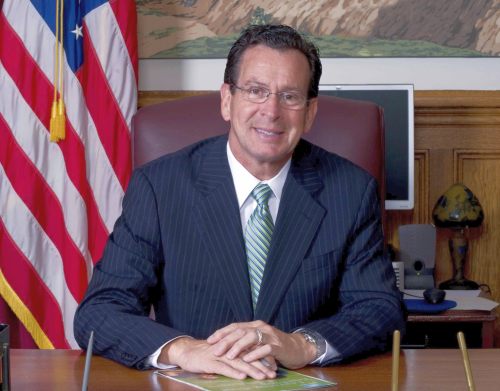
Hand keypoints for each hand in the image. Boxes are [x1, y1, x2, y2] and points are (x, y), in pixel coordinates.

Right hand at [158, 337, 276, 379]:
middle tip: (273, 374)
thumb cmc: (207, 355)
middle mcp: (229, 349)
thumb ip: (237, 357)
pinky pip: (223, 368)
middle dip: (262, 366)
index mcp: (233, 346)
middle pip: (248, 357)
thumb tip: (253, 365)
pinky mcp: (210, 362)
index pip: (252, 352)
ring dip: (251, 370)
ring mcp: (220, 355)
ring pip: (239, 362)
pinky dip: (233, 372)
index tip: (275, 369)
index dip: (263, 360)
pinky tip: (242, 377)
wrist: (187, 352)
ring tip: (263, 377)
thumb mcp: (224, 355)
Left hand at [207, 320, 316, 368]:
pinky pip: (265, 348)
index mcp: (255, 325)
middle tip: (215, 350)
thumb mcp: (259, 341)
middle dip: (226, 341)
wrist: (298, 349)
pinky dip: (255, 354)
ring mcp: (270, 335)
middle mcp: (261, 327)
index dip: (221, 332)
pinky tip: (247, 360)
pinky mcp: (278, 346)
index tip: (209, 340)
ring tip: (229, 355)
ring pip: (251, 337)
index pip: (235, 326)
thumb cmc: (275, 347)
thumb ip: (246, 342)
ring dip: (238, 347)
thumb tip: (225, 347)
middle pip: (240, 331)